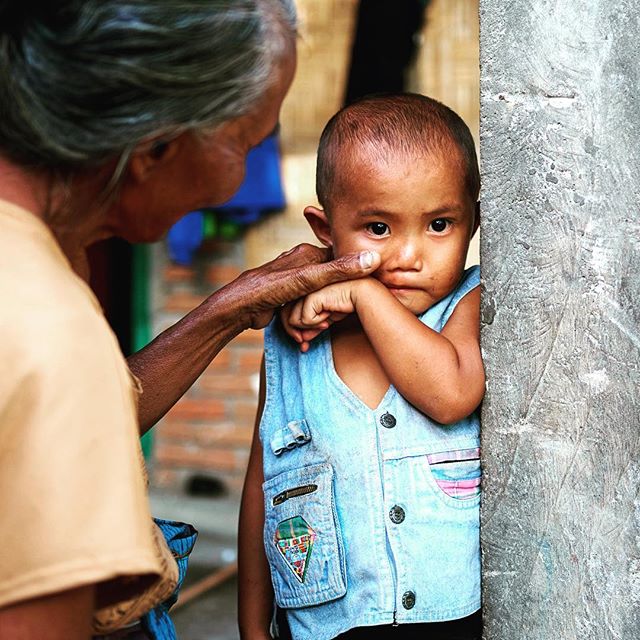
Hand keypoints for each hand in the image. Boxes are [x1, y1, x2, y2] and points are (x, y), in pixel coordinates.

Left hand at [226, 244, 379, 329]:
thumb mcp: (310, 279)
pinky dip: (311, 314)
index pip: (341, 260)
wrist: (239, 307)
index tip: (365, 290)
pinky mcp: (287, 294)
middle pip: (331, 278)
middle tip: (343, 314)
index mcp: (308, 252)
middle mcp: (301, 262)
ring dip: (324, 309)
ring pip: (319, 293)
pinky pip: (307, 302)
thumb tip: (373, 257)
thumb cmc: (271, 288)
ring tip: (328, 324)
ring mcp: (294, 279)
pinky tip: (315, 325)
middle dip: (338, 296)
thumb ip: (340, 270)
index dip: (354, 276)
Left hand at [283, 280, 364, 350]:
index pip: (288, 311)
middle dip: (295, 333)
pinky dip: (316, 324)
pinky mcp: (312, 295)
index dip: (294, 329)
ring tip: (324, 324)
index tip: (303, 343)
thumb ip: (313, 325)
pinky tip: (328, 318)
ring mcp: (305, 291)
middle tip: (305, 343)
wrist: (366, 293)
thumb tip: (302, 339)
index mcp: (303, 290)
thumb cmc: (349, 302)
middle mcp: (301, 288)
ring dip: (308, 328)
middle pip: (285, 316)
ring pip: (292, 320)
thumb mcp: (327, 317)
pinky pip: (305, 319)